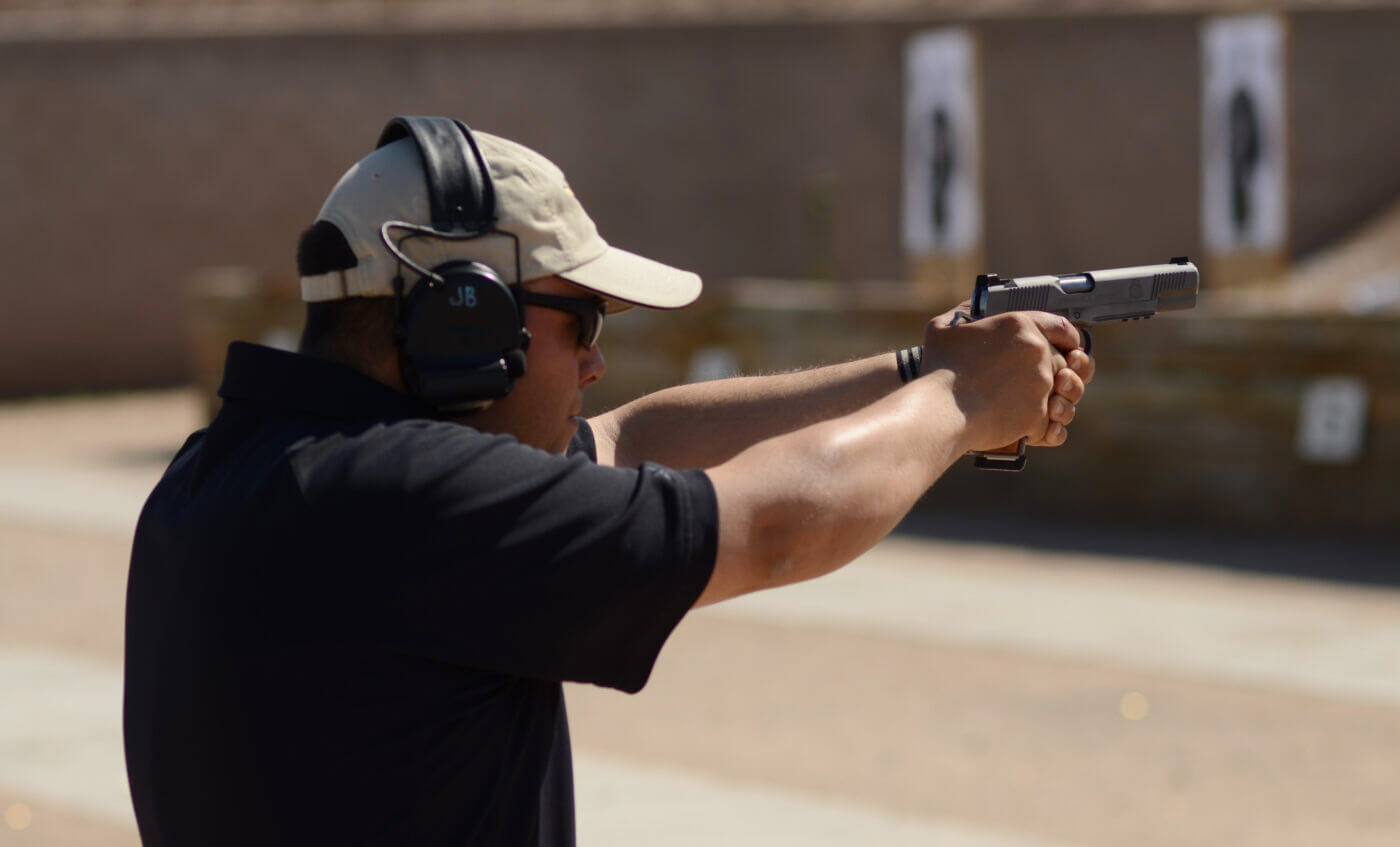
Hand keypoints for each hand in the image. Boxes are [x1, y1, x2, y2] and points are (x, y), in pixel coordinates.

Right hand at [921, 307, 1092, 451]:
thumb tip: (974, 310)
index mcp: (1020, 326)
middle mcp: (1037, 352)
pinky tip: (1033, 430)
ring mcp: (1040, 385)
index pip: (1062, 327)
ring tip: (1040, 409)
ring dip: (1057, 403)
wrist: (941, 410)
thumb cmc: (939, 369)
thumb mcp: (945, 326)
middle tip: (1041, 384)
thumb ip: (965, 313)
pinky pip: (1052, 425)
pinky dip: (1042, 430)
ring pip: (1065, 396)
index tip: (1068, 347)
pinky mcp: (1037, 416)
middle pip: (1065, 363)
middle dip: (1059, 375)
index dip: (1068, 338)